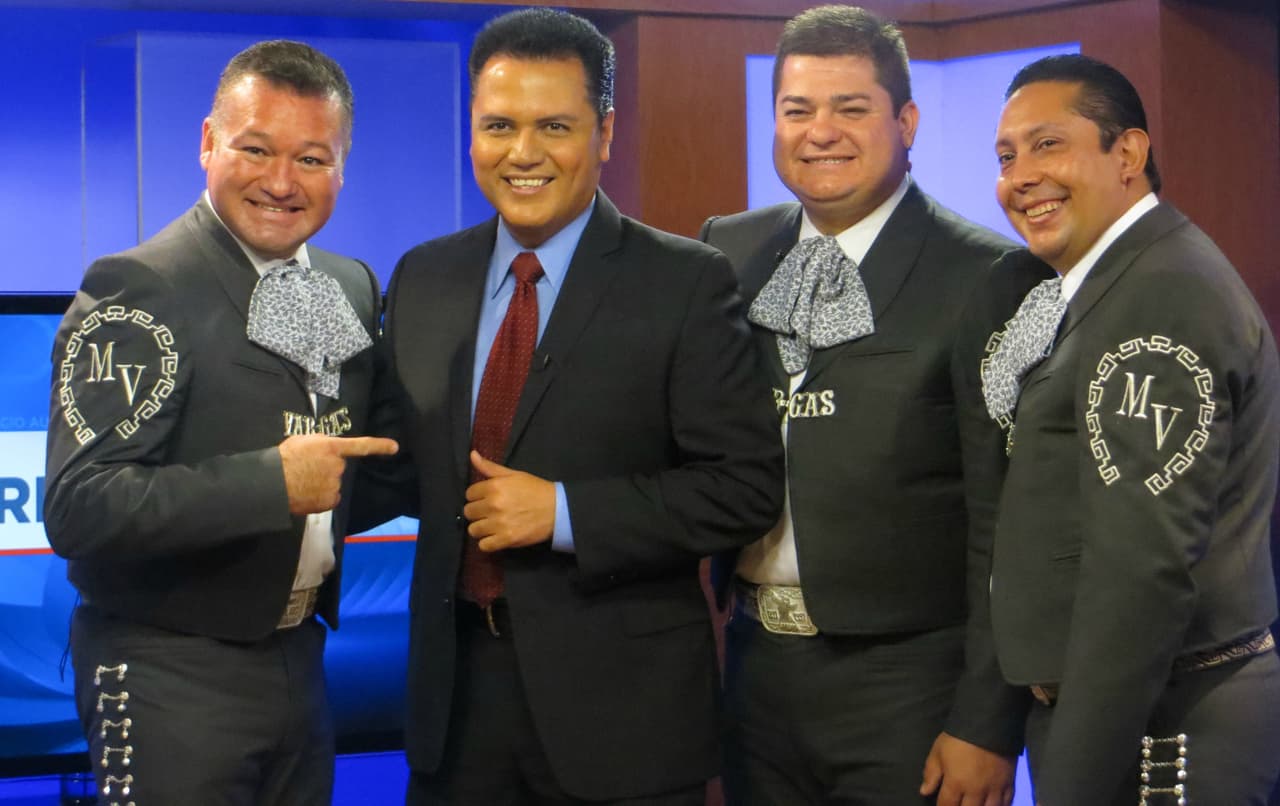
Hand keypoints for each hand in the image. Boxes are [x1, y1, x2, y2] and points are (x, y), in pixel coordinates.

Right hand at [279, 434, 397, 514]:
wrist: (272, 483)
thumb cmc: (284, 458)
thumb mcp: (303, 441)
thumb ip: (321, 443)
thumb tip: (330, 449)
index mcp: (331, 447)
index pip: (361, 446)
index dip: (379, 446)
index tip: (395, 447)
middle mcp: (337, 466)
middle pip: (338, 467)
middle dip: (326, 468)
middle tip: (307, 469)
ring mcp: (335, 484)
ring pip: (333, 483)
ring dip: (322, 483)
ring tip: (303, 482)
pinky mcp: (331, 500)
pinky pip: (331, 498)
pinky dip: (321, 497)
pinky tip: (307, 493)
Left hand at [463, 451, 554, 550]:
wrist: (557, 509)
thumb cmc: (535, 490)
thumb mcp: (514, 474)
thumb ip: (490, 467)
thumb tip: (472, 454)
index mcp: (494, 486)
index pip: (469, 494)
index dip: (476, 496)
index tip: (485, 498)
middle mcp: (494, 505)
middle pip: (468, 512)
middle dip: (477, 512)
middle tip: (489, 512)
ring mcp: (499, 524)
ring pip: (473, 530)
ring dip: (481, 528)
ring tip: (491, 525)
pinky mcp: (506, 539)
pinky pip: (484, 546)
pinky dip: (488, 543)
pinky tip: (495, 537)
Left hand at [920, 732, 1014, 805]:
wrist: (987, 724)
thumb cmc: (958, 737)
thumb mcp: (938, 752)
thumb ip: (931, 773)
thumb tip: (925, 792)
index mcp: (956, 783)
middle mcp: (975, 791)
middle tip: (958, 804)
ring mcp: (994, 789)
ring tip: (975, 805)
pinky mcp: (1008, 783)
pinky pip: (1006, 803)